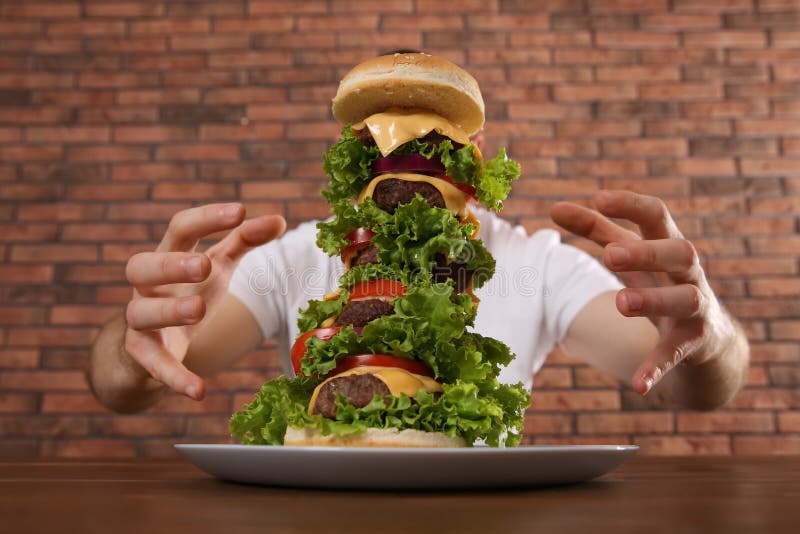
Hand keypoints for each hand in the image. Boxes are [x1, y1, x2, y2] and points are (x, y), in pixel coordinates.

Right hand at [123, 203, 285, 399]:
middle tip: (203, 265)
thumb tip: (280, 219)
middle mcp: (147, 285)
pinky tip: (198, 391)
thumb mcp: (217, 268)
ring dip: (169, 311)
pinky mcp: (140, 356)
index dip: (207, 218)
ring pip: (140, 312)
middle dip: (172, 264)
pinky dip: (175, 378)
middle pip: (143, 266)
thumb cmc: (187, 293)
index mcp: (168, 256)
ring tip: (198, 310)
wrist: (146, 350)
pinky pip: (153, 366)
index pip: (180, 228)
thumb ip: (244, 241)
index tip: (239, 210)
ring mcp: (139, 321)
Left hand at [550, 190, 736, 395]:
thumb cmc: (661, 281)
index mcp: (669, 245)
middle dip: (647, 252)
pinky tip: (637, 384)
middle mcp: (689, 273)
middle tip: (610, 255)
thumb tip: (554, 207)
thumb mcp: (631, 255)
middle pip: (680, 252)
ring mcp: (697, 308)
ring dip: (653, 300)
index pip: (658, 215)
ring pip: (686, 299)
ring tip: (621, 302)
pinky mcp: (696, 342)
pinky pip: (678, 353)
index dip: (632, 205)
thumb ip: (596, 230)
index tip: (600, 198)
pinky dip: (657, 366)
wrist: (711, 337)